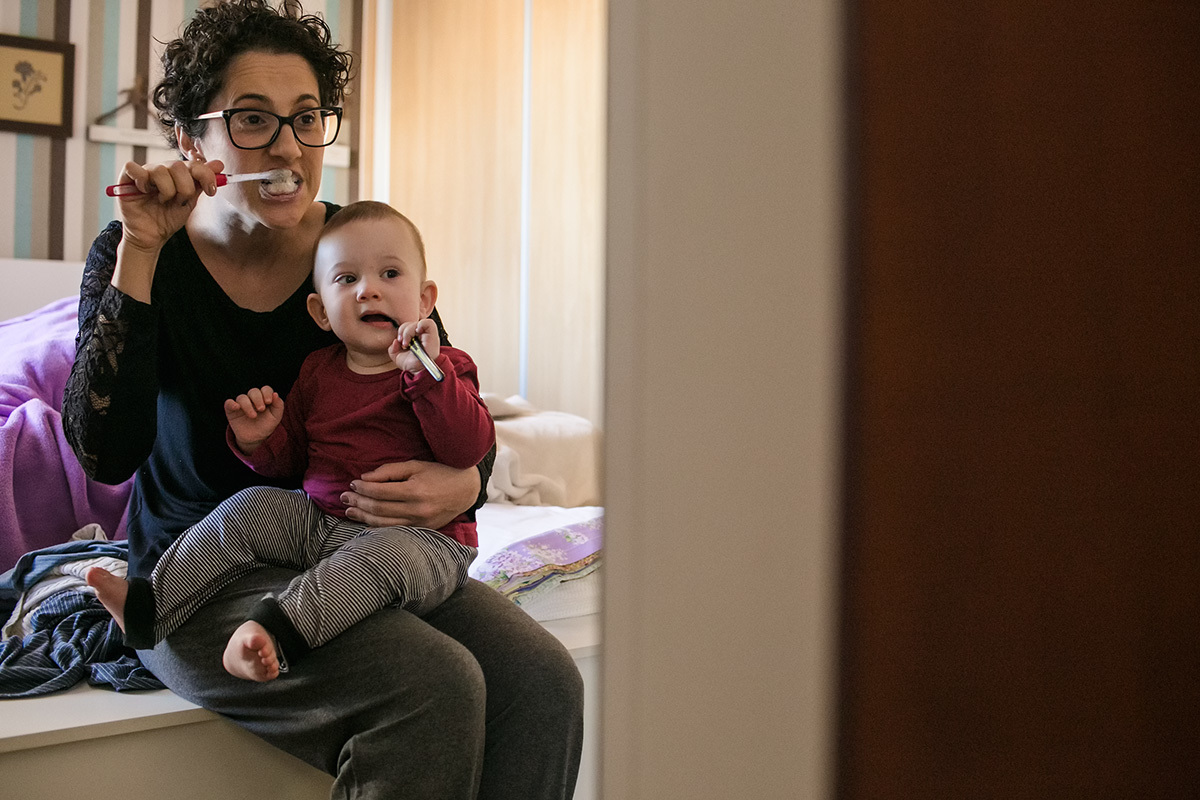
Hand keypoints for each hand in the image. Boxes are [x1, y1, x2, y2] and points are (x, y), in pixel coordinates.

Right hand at [115, 158, 224, 254]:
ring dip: (166, 191)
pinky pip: (133, 168)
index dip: (205, 174)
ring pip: (160, 169)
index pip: (194, 163)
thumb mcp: (190, 201)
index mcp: (178, 174)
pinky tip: (144, 192)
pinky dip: (142, 181)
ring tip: (162, 201)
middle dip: (184, 188)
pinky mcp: (126, 178)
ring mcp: (145, 172)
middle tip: (179, 201)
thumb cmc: (168, 219)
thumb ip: (202, 182)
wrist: (152, 237)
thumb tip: (218, 164)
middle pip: (178, 166)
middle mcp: (162, 170)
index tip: (211, 190)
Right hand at [224, 386, 283, 454]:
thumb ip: (278, 405)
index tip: (269, 402)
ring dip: (248, 405)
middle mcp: (252, 399)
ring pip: (242, 397)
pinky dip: (231, 404)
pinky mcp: (231, 411)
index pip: (265, 389)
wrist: (256, 439)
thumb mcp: (276, 417)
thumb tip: (275, 394)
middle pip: (253, 391)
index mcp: (264, 398)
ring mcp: (241, 404)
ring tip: (253, 416)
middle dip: (258, 399)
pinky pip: (228, 403)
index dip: (267, 393)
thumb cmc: (266, 425)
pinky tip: (236, 407)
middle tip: (261, 409)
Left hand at [341, 460, 479, 528]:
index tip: (352, 483)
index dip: (363, 488)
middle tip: (344, 497)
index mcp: (415, 491)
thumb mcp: (416, 465)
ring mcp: (420, 523)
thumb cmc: (440, 472)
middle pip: (379, 509)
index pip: (380, 492)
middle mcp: (417, 509)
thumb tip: (365, 478)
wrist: (467, 489)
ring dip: (363, 517)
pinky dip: (378, 527)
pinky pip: (395, 530)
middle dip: (358, 503)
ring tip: (349, 511)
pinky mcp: (423, 530)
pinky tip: (366, 522)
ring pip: (384, 523)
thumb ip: (390, 471)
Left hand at [389, 318, 439, 373]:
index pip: (407, 326)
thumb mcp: (397, 357)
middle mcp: (421, 335)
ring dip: (408, 331)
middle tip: (403, 343)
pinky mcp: (433, 335)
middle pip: (410, 323)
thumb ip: (393, 348)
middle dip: (403, 331)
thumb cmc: (412, 365)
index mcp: (414, 338)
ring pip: (416, 323)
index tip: (399, 341)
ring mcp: (427, 335)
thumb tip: (395, 341)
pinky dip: (421, 325)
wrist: (419, 371)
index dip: (401, 331)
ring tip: (407, 343)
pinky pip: (428, 323)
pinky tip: (417, 332)